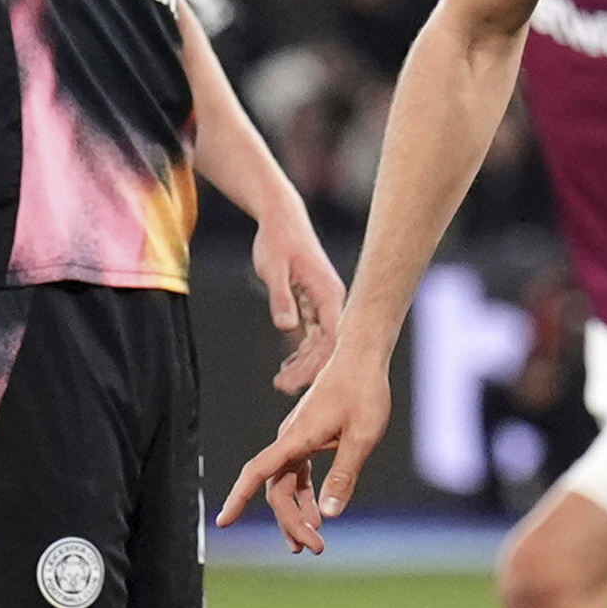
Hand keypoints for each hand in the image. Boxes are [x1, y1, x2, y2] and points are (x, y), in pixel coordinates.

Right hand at [217, 343, 389, 552]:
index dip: (238, 498)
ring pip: (286, 482)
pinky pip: (297, 471)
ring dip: (296, 512)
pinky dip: (304, 493)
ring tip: (311, 540)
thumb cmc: (364, 392)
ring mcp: (297, 437)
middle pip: (277, 488)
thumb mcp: (361, 437)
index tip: (223, 522)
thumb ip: (343, 476)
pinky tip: (316, 511)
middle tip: (314, 548)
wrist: (362, 356)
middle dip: (291, 521)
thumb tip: (329, 514)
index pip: (258, 472)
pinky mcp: (307, 435)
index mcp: (296, 438)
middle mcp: (289, 438)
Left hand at [250, 207, 344, 392]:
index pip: (333, 338)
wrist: (280, 219)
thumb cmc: (278, 240)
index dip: (319, 364)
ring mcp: (324, 303)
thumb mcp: (274, 269)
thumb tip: (286, 327)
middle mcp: (332, 302)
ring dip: (304, 364)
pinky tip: (287, 366)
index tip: (298, 381)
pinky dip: (301, 351)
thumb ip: (281, 298)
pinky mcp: (313, 303)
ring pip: (321, 343)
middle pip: (329, 345)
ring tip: (281, 384)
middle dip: (309, 370)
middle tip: (283, 388)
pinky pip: (312, 334)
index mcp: (329, 294)